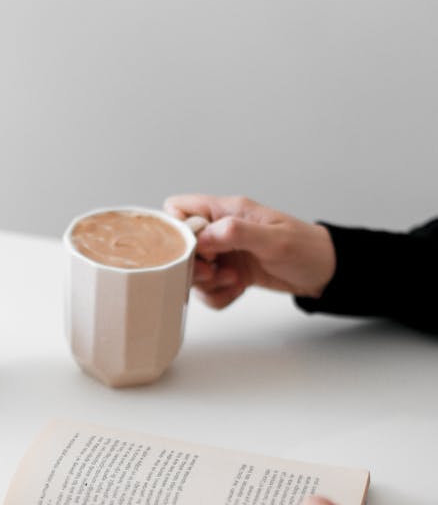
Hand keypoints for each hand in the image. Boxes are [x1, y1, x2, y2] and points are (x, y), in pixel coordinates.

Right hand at [163, 194, 335, 308]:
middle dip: (192, 265)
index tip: (196, 249)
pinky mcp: (229, 272)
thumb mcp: (275, 239)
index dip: (178, 229)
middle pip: (181, 246)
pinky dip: (218, 296)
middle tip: (214, 272)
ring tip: (233, 281)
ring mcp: (224, 252)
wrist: (325, 272)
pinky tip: (238, 291)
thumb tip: (202, 236)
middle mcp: (220, 230)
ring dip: (207, 284)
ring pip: (192, 271)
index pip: (179, 208)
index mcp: (227, 210)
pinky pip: (208, 289)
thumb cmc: (306, 248)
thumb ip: (236, 233)